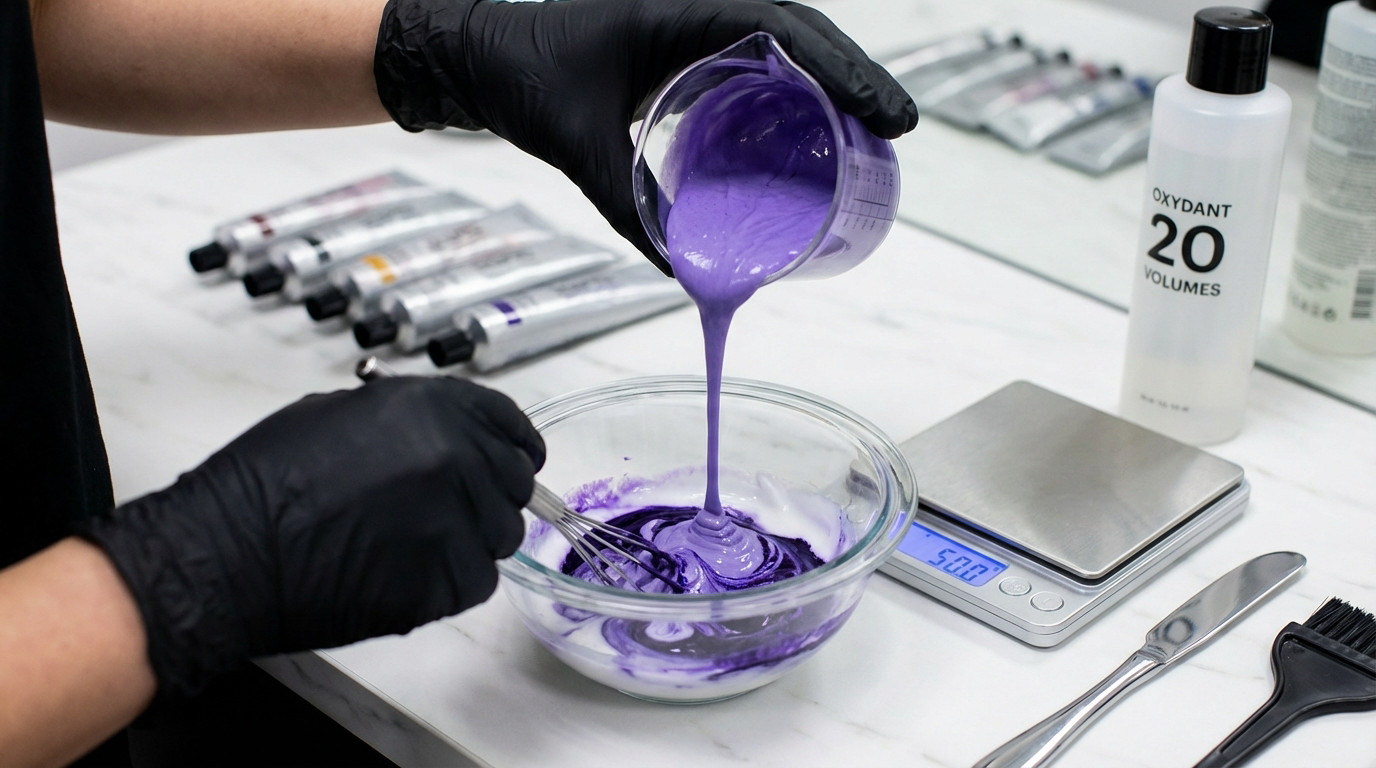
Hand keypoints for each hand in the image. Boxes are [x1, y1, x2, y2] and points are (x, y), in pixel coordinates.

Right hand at [77, 376, 543, 697]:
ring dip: (471, 538)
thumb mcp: (339, 413)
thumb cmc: (265, 481)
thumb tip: (444, 433)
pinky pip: (475, 581)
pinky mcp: (444, 583)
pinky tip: (406, 573)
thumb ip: (408, 419)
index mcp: (433, 410)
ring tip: (415, 543)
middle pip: (512, 483)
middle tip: (453, 508)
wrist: (227, 553)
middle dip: (489, 493)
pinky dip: (451, 581)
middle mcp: (456, 460)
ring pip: (498, 535)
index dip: (514, 443)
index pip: (507, 423)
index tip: (517, 457)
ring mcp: (455, 523)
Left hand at [373, 0, 916, 273]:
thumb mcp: (580, 144)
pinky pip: (752, 59)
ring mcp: (692, 22)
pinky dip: (790, 88)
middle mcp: (697, 7)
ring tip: (871, 130)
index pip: (785, 27)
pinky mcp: (682, 45)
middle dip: (855, 76)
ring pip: (784, 42)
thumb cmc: (521, 77)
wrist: (476, 54)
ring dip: (830, 80)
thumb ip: (629, 209)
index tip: (883, 112)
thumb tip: (683, 272)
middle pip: (802, 31)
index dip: (844, 66)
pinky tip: (812, 129)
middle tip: (898, 127)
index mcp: (683, 7)